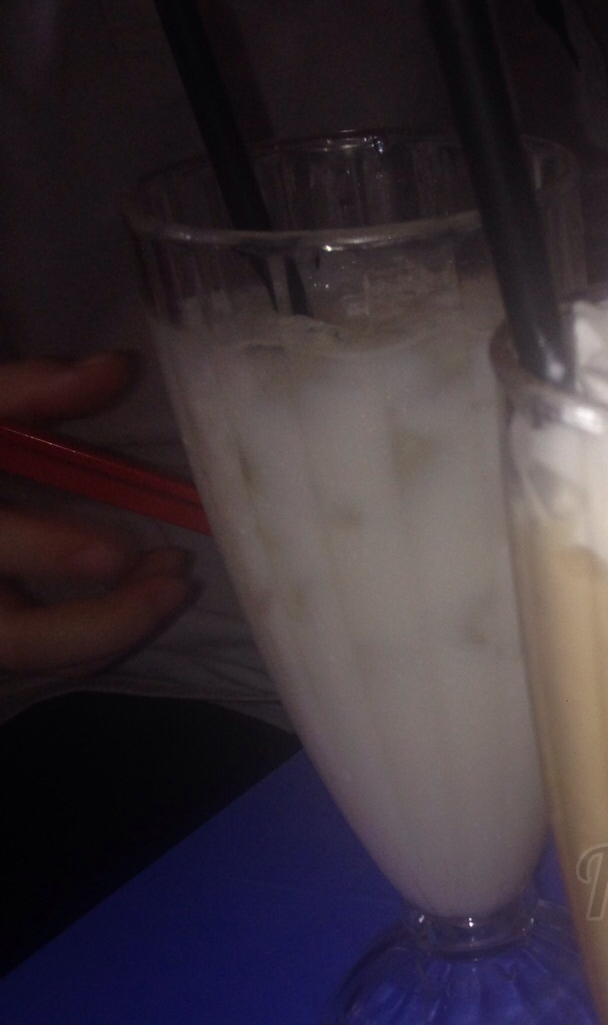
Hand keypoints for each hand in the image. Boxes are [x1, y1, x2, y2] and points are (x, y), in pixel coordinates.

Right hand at [0, 354, 192, 675]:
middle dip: (102, 622)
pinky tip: (148, 595)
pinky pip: (53, 657)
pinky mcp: (6, 638)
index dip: (48, 551)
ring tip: (174, 581)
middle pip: (18, 639)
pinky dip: (105, 633)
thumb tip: (117, 368)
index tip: (118, 554)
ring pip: (42, 654)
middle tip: (172, 583)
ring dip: (117, 628)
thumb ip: (28, 390)